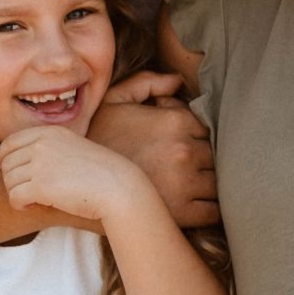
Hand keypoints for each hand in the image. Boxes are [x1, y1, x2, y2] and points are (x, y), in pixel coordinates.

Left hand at [0, 126, 145, 221]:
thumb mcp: (73, 148)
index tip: (6, 169)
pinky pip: (14, 197)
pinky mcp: (40, 186)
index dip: (3, 158)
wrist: (118, 188)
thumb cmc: (98, 173)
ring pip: (9, 182)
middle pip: (7, 164)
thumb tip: (13, 161)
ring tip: (35, 200)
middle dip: (13, 180)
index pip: (10, 143)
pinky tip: (34, 207)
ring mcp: (40, 164)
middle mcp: (42, 144)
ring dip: (18, 194)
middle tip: (28, 191)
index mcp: (49, 132)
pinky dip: (20, 205)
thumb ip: (48, 148)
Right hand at [90, 73, 217, 226]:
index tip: (184, 147)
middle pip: (215, 156)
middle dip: (205, 161)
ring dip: (210, 185)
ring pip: (218, 182)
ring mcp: (185, 183)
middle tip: (189, 169)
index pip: (207, 129)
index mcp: (176, 121)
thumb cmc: (95, 139)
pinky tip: (197, 206)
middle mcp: (185, 151)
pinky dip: (211, 210)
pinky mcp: (182, 213)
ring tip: (194, 188)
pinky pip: (213, 211)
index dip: (197, 138)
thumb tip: (178, 81)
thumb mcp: (115, 100)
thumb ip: (147, 82)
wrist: (75, 182)